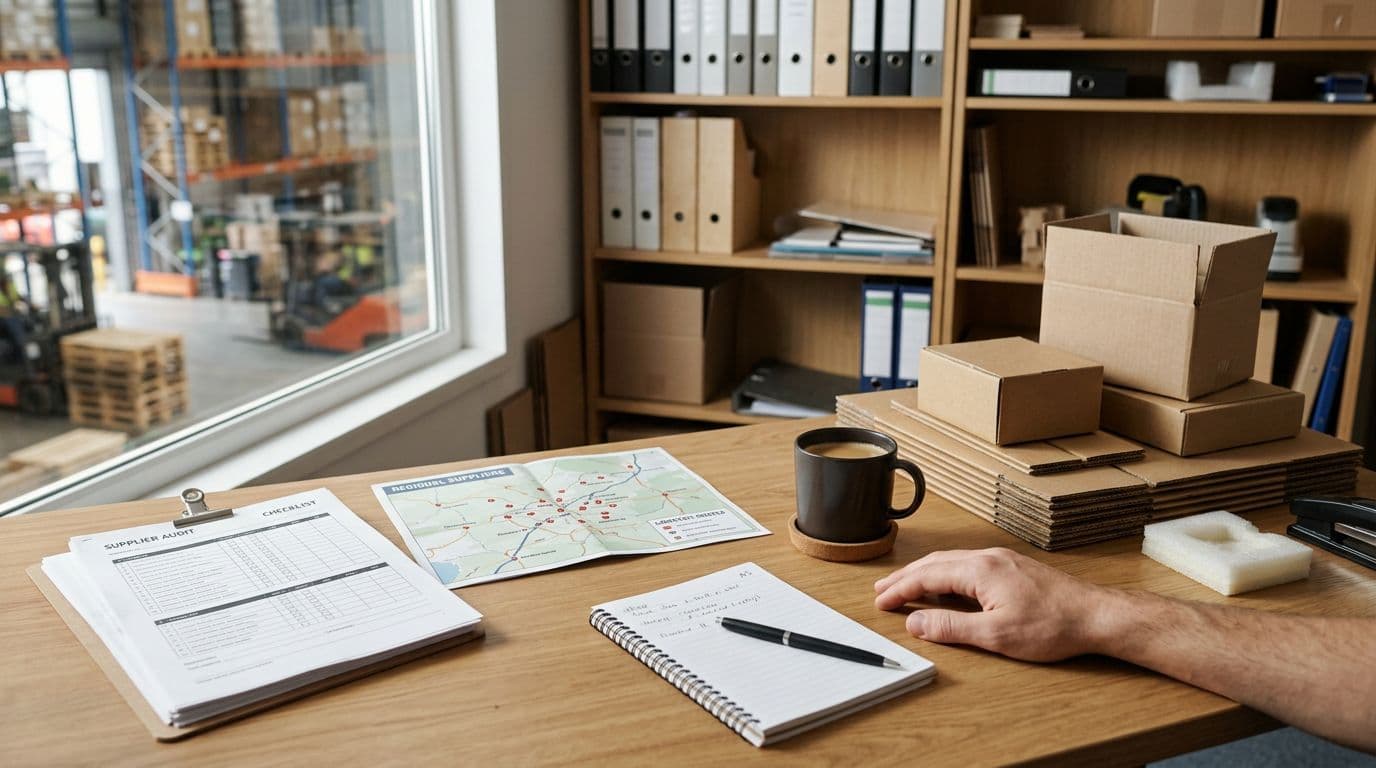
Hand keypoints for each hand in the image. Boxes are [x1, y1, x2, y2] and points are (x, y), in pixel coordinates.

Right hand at [874, 548, 1119, 661]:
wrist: (1096, 615)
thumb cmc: (1053, 625)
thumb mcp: (996, 634)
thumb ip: (950, 628)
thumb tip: (916, 622)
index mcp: (979, 570)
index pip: (926, 576)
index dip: (900, 590)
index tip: (881, 602)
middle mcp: (988, 557)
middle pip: (935, 564)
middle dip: (906, 578)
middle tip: (883, 591)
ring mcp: (1002, 560)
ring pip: (951, 562)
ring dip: (925, 574)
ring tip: (907, 586)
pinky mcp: (1013, 567)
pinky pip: (967, 564)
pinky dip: (946, 574)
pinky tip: (946, 585)